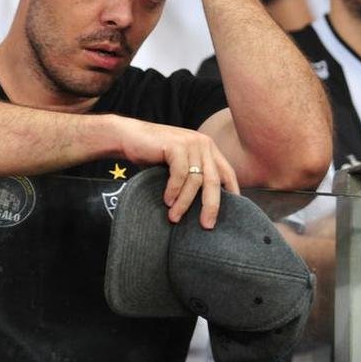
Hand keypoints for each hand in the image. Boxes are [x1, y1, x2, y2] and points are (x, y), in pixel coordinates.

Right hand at [114, 117, 239, 228]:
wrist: (128, 135)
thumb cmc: (153, 154)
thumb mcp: (179, 164)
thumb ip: (193, 176)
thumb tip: (206, 207)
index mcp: (207, 148)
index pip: (227, 172)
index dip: (232, 192)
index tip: (232, 214)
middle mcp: (203, 144)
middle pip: (214, 180)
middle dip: (211, 205)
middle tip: (206, 225)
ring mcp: (190, 143)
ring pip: (195, 181)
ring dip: (185, 203)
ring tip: (175, 217)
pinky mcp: (176, 145)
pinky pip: (180, 175)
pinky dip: (174, 191)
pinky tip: (167, 201)